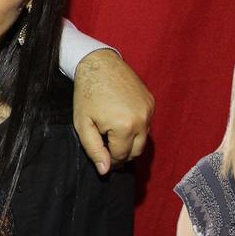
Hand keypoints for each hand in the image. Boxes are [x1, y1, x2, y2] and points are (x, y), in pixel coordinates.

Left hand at [73, 49, 153, 174]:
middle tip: (108, 149)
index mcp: (125, 127)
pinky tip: (121, 120)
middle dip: (122, 154)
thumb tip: (105, 171)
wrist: (99, 64)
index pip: (121, 157)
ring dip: (130, 141)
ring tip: (113, 135)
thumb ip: (94, 149)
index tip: (101, 155)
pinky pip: (146, 124)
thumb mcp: (83, 124)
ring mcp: (149, 110)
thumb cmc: (87, 95)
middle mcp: (142, 120)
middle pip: (136, 151)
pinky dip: (136, 127)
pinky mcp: (151, 102)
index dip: (110, 159)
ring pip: (143, 139)